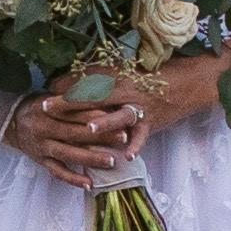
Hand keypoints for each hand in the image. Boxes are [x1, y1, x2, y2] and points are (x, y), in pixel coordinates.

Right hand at [13, 77, 143, 186]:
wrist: (11, 123)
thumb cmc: (40, 106)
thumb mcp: (52, 96)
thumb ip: (72, 98)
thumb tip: (102, 94)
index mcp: (48, 108)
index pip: (74, 110)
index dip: (96, 113)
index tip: (117, 114)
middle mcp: (44, 127)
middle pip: (75, 132)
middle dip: (100, 135)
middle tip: (123, 137)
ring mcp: (42, 146)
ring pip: (68, 153)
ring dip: (90, 158)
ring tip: (112, 161)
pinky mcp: (41, 161)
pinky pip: (57, 172)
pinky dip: (73, 179)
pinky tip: (89, 184)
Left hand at [15, 64, 195, 187]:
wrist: (186, 83)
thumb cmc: (150, 79)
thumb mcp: (122, 74)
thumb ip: (95, 79)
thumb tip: (62, 82)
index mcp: (118, 79)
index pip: (86, 82)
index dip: (64, 87)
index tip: (43, 93)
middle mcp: (126, 92)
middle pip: (94, 97)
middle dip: (69, 103)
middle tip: (47, 108)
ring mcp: (140, 108)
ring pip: (120, 115)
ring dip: (105, 122)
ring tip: (89, 129)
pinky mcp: (152, 122)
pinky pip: (143, 134)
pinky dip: (136, 144)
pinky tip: (127, 155)